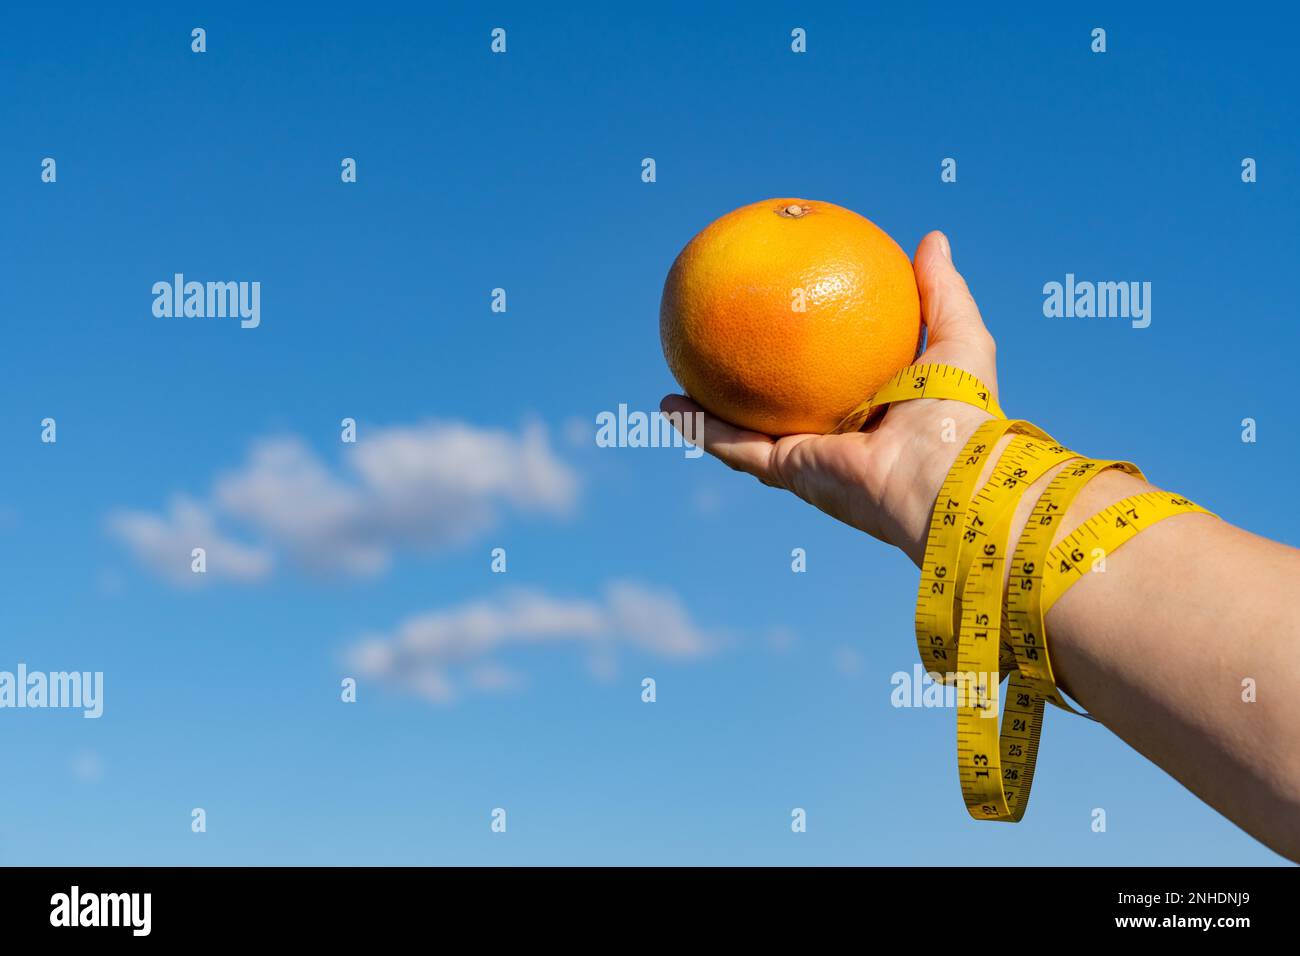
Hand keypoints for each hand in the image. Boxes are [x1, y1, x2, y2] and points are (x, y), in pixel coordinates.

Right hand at [660, 231, 999, 566]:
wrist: (944, 473)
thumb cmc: (959, 409)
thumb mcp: (958, 337)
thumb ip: (939, 291)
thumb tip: (931, 237)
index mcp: (876, 411)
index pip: (834, 380)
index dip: (810, 355)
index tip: (787, 323)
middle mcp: (838, 439)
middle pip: (782, 408)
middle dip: (751, 387)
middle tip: (724, 349)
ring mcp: (809, 459)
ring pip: (745, 433)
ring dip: (708, 413)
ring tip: (674, 381)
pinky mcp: (789, 473)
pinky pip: (734, 446)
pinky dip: (699, 428)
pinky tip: (668, 404)